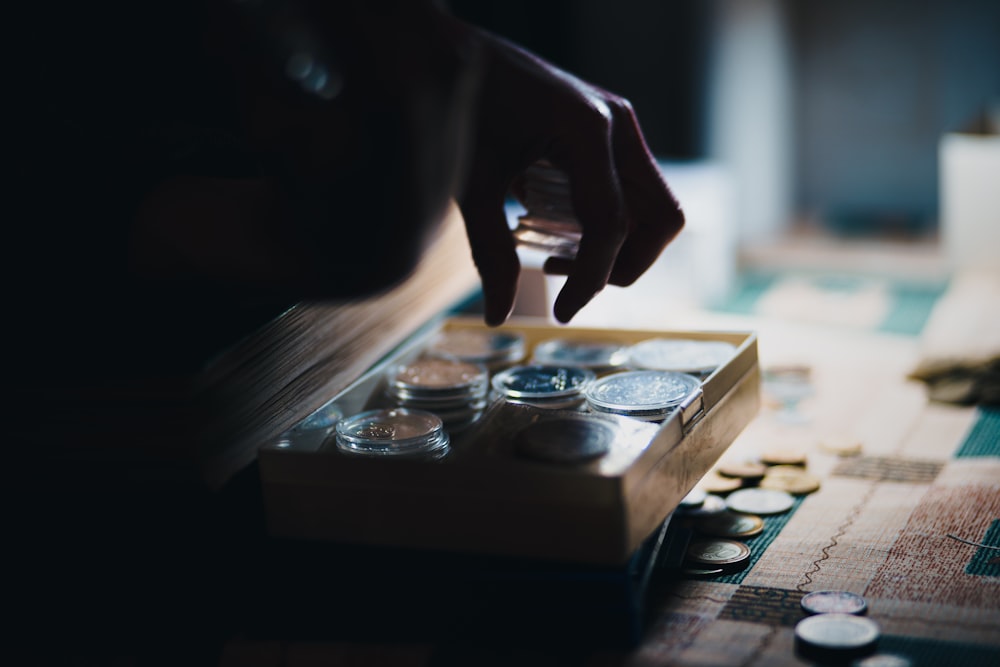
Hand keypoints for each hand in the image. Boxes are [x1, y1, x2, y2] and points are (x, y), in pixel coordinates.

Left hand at [454, 22, 684, 325]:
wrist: (451, 54)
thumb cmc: (457, 108)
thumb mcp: (471, 184)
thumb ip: (490, 252)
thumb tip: (499, 316)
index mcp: (586, 130)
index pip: (611, 224)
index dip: (592, 279)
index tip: (561, 312)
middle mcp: (617, 124)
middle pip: (660, 219)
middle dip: (624, 265)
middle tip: (571, 285)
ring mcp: (619, 124)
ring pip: (654, 206)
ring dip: (620, 246)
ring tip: (559, 258)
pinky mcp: (610, 131)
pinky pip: (632, 190)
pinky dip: (610, 223)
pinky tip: (560, 231)